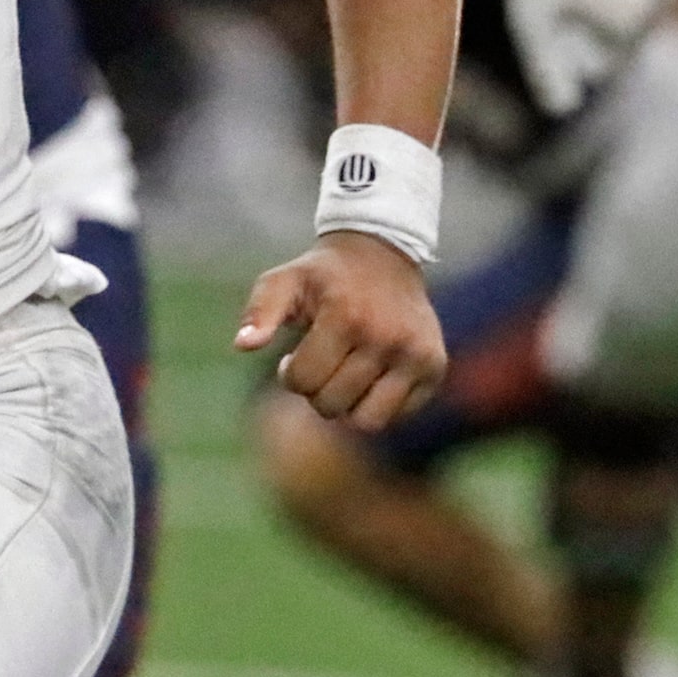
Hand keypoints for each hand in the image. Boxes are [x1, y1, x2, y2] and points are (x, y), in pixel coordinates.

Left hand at [234, 231, 444, 430]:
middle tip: (321, 363)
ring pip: (368, 422)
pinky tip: (369, 376)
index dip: (291, 375)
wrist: (383, 254)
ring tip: (343, 376)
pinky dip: (377, 405)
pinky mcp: (434, 367)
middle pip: (332, 405)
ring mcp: (416, 354)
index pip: (304, 382)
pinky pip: (398, 416)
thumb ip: (260, 312)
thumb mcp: (284, 281)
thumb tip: (243, 345)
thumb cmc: (324, 276)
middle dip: (316, 391)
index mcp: (345, 315)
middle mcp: (386, 336)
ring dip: (347, 406)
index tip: (294, 356)